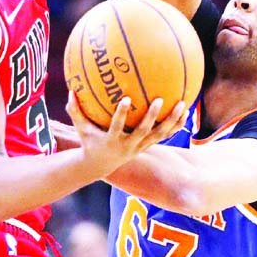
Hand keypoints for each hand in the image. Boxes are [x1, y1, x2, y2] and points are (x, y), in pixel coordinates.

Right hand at [66, 91, 187, 173]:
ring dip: (171, 121)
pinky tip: (185, 112)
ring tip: (182, 105)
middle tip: (160, 100)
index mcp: (112, 140)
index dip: (121, 115)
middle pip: (143, 132)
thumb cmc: (89, 142)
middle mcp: (129, 145)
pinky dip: (176, 126)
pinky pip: (165, 136)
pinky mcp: (148, 146)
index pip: (117, 127)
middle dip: (152, 117)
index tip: (126, 99)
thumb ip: (75, 111)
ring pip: (159, 135)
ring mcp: (140, 147)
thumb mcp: (81, 129)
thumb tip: (70, 90)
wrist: (100, 166)